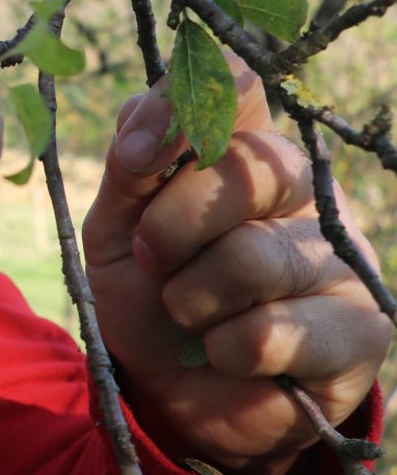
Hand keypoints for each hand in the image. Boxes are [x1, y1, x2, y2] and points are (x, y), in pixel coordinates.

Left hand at [82, 58, 390, 474]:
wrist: (171, 390)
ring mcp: (341, 256)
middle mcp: (305, 188)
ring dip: (190, 298)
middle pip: (252, 164)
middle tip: (149, 259)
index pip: (241, 84)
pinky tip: (225, 353)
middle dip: (173, 221)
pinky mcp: (360, 329)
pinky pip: (270, 332)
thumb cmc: (147, 291)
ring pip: (253, 255)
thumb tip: (147, 129)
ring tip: (187, 315)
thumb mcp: (115, 223)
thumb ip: (130, 166)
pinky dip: (222, 349)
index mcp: (245, 146)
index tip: (135, 158)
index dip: (182, 109)